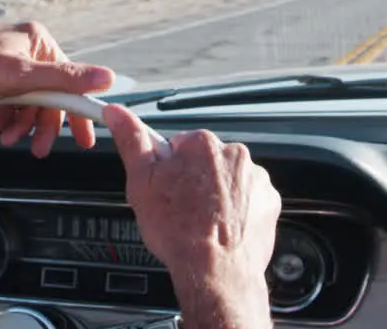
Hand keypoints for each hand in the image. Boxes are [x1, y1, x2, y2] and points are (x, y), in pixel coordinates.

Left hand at [0, 21, 113, 156]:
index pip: (71, 80)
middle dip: (41, 125)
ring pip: (27, 102)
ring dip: (20, 125)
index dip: (77, 111)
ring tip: (6, 139)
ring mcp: (6, 63)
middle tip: (39, 149)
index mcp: (38, 41)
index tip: (86, 138)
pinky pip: (9, 102)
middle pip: (48, 95)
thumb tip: (107, 78)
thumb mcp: (21, 77)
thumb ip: (66, 79)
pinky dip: (5, 119)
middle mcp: (25, 49)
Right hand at [103, 104, 279, 324]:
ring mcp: (256, 179)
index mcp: (203, 144)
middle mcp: (235, 155)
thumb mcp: (141, 183)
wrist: (215, 272)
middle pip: (207, 162)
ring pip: (229, 181)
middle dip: (194, 180)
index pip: (181, 146)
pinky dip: (237, 210)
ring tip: (202, 222)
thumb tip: (117, 113)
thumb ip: (132, 141)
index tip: (168, 188)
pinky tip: (222, 227)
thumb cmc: (180, 232)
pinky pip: (249, 199)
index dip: (170, 169)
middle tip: (182, 208)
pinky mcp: (269, 202)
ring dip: (217, 195)